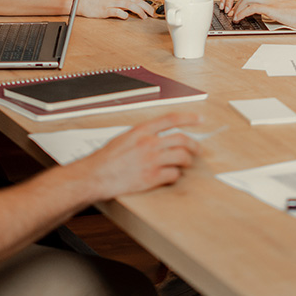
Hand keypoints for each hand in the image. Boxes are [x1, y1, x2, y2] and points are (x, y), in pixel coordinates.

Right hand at [77, 0, 159, 19]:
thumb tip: (134, 1)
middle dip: (147, 5)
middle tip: (153, 12)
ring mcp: (111, 1)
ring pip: (130, 5)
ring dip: (140, 11)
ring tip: (144, 17)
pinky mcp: (105, 10)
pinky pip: (118, 12)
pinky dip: (124, 15)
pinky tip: (127, 17)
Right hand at [79, 112, 200, 199]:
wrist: (95, 175)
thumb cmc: (106, 159)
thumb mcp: (124, 138)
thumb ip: (142, 136)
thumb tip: (157, 137)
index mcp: (141, 131)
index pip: (170, 119)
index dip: (188, 118)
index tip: (200, 119)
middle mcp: (148, 143)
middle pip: (182, 139)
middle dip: (195, 145)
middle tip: (198, 150)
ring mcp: (151, 160)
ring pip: (182, 157)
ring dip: (187, 162)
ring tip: (184, 165)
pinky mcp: (151, 177)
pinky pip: (173, 175)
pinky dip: (175, 176)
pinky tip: (170, 176)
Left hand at [220, 0, 290, 11]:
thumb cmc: (294, 7)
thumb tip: (250, 7)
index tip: (227, 3)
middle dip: (229, 0)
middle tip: (226, 10)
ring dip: (235, 9)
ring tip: (233, 17)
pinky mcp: (270, 6)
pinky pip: (250, 8)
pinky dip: (241, 14)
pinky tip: (239, 19)